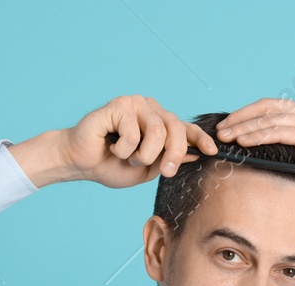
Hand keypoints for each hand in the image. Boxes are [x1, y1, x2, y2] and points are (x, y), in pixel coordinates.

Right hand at [58, 95, 220, 187]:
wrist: (81, 163)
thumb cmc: (111, 165)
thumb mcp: (147, 169)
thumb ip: (168, 160)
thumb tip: (193, 154)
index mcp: (159, 123)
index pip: (185, 128)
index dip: (200, 138)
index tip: (212, 151)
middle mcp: (150, 109)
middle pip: (176, 128)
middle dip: (174, 153)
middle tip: (166, 172)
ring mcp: (135, 104)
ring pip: (157, 132)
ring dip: (143, 155)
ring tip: (128, 158)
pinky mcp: (119, 105)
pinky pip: (133, 133)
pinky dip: (124, 149)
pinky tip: (111, 146)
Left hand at [213, 100, 294, 210]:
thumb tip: (280, 165)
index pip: (272, 107)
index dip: (249, 114)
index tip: (232, 125)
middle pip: (265, 108)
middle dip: (240, 118)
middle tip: (220, 128)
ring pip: (268, 119)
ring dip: (243, 127)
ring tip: (224, 136)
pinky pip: (277, 132)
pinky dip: (257, 136)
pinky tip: (242, 142)